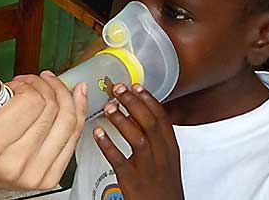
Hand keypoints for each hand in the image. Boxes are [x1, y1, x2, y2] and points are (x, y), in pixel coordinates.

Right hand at [0, 70, 87, 198]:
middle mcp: (13, 164)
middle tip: (27, 86)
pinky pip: (74, 136)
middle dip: (42, 87)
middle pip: (51, 109)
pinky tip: (73, 95)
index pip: (31, 102)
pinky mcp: (49, 178)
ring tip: (45, 88)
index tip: (13, 87)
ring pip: (68, 121)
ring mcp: (34, 174)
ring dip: (60, 95)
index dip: (25, 85)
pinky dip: (76, 111)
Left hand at [93, 83, 183, 199]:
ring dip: (121, 120)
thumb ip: (154, 137)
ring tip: (108, 107)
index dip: (148, 99)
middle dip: (133, 102)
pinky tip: (97, 133)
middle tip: (117, 89)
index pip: (162, 117)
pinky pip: (119, 160)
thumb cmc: (162, 184)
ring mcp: (147, 168)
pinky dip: (107, 145)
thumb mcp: (166, 158)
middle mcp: (162, 155)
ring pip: (137, 138)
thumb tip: (137, 114)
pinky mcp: (132, 181)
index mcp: (170, 148)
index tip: (136, 85)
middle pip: (149, 122)